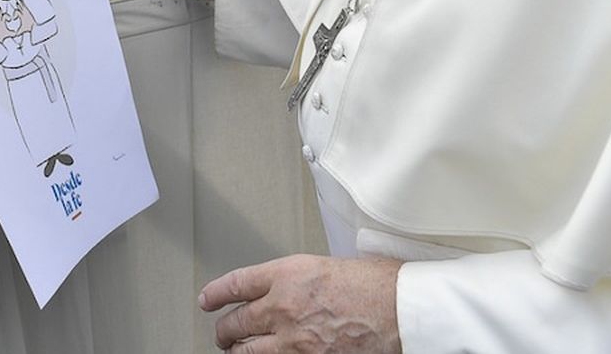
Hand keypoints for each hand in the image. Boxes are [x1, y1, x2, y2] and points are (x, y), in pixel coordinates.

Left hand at [200, 254, 401, 352]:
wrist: (402, 310)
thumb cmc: (379, 285)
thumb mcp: (331, 265)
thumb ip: (302, 278)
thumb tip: (292, 287)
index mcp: (288, 274)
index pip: (236, 283)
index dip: (216, 293)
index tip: (208, 298)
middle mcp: (284, 306)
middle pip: (236, 321)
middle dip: (224, 328)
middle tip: (222, 330)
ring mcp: (294, 340)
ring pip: (246, 350)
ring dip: (236, 351)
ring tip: (233, 350)